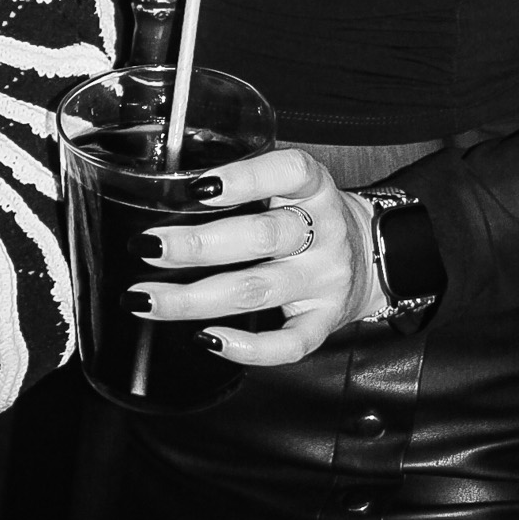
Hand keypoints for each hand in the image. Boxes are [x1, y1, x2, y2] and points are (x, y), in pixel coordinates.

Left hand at [125, 146, 387, 365]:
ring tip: (148, 299)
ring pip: (257, 289)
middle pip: (261, 237)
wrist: (373, 256)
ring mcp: (325, 280)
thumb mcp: (291, 187)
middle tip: (145, 247)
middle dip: (196, 245)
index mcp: (314, 188)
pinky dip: (246, 347)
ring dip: (194, 298)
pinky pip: (289, 344)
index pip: (289, 172)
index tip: (197, 187)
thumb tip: (164, 190)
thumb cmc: (308, 216)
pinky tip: (206, 339)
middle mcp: (324, 232)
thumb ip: (246, 184)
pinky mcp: (325, 322)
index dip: (245, 177)